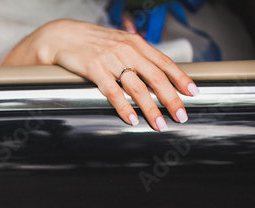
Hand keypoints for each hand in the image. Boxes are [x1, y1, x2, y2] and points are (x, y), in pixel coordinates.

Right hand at [2, 19, 198, 130]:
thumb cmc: (90, 43)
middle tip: (180, 115)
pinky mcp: (94, 68)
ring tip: (158, 124)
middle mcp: (127, 50)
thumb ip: (134, 56)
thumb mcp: (117, 44)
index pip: (164, 62)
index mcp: (135, 43)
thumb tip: (152, 75)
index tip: (193, 93)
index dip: (181, 78)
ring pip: (137, 87)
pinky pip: (112, 92)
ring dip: (150, 108)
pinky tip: (131, 118)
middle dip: (171, 99)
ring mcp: (111, 59)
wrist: (62, 36)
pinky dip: (123, 107)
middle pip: (156, 77)